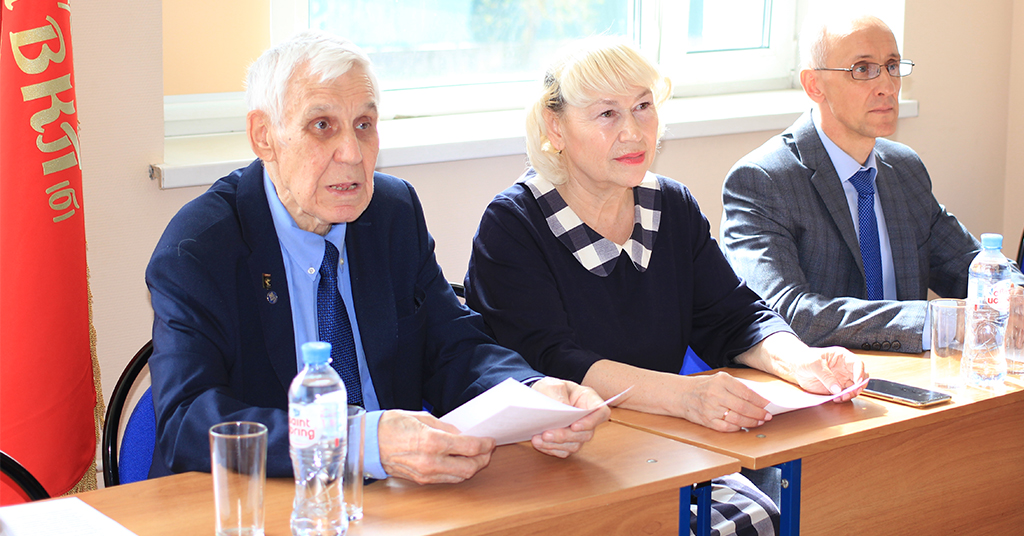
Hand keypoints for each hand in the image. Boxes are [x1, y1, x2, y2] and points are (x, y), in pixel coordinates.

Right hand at [378, 410, 495, 483]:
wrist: (369, 443)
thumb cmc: (391, 426)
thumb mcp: (422, 417)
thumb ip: (445, 427)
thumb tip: (460, 434)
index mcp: (432, 441)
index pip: (469, 448)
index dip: (484, 444)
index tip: (489, 440)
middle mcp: (431, 461)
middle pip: (469, 467)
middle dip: (483, 459)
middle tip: (487, 450)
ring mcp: (426, 473)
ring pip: (460, 477)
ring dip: (472, 468)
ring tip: (477, 457)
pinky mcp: (422, 480)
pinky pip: (447, 480)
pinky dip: (458, 473)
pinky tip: (461, 463)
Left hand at [529, 377, 609, 456]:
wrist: (539, 397)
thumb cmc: (550, 388)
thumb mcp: (552, 385)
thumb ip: (558, 394)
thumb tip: (564, 410)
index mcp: (589, 400)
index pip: (602, 413)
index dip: (592, 422)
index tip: (575, 426)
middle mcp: (586, 418)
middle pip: (586, 434)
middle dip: (566, 436)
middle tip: (547, 434)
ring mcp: (578, 432)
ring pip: (574, 445)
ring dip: (556, 444)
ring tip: (539, 438)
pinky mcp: (567, 442)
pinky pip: (563, 451)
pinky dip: (550, 449)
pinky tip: (538, 442)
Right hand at [676, 372, 771, 431]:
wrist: (681, 394)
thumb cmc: (703, 386)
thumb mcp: (720, 379)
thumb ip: (737, 386)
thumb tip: (758, 398)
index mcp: (721, 381)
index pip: (746, 393)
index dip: (760, 401)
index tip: (768, 405)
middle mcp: (716, 394)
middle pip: (744, 407)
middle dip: (759, 413)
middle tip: (767, 416)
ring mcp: (711, 409)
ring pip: (737, 419)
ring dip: (751, 422)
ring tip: (759, 421)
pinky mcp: (708, 421)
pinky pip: (727, 427)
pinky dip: (738, 427)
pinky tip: (744, 425)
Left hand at [791, 346, 867, 402]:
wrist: (796, 367)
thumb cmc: (805, 359)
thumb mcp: (814, 363)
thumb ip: (826, 376)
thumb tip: (837, 389)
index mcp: (842, 357)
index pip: (857, 364)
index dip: (860, 373)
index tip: (857, 382)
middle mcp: (845, 368)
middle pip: (860, 377)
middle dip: (858, 386)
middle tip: (851, 392)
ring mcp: (842, 379)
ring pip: (855, 388)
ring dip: (851, 394)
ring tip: (841, 397)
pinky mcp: (836, 388)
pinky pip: (845, 394)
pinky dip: (843, 398)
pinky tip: (836, 399)